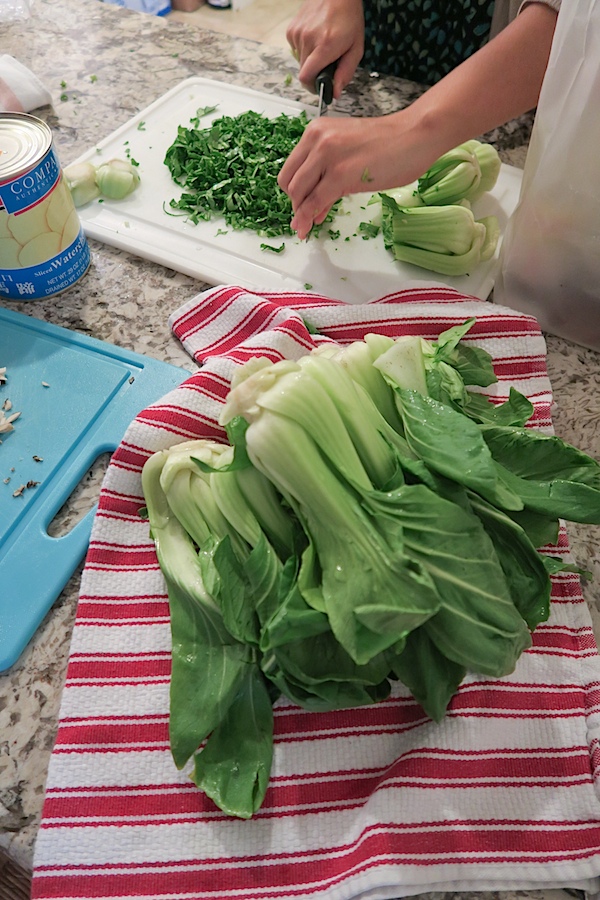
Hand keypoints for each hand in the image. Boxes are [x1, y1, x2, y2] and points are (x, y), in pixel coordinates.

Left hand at [278, 110, 443, 239]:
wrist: (415, 134)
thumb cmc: (390, 143)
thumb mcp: (349, 152)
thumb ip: (329, 172)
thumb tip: (314, 204)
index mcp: (316, 131)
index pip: (291, 168)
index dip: (293, 192)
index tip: (300, 206)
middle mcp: (317, 139)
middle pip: (289, 182)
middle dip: (295, 204)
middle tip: (305, 218)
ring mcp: (327, 155)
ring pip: (298, 193)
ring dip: (300, 214)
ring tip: (306, 227)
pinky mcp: (340, 174)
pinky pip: (314, 202)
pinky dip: (308, 218)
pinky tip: (310, 227)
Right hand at [287, 0, 364, 98]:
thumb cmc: (349, 18)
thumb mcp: (356, 48)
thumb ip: (345, 73)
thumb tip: (335, 93)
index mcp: (325, 46)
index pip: (306, 78)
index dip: (312, 87)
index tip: (320, 86)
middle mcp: (308, 39)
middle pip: (303, 72)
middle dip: (314, 73)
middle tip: (327, 63)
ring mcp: (298, 33)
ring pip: (300, 61)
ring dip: (310, 60)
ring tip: (322, 46)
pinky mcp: (292, 29)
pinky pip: (296, 49)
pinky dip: (305, 49)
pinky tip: (315, 37)